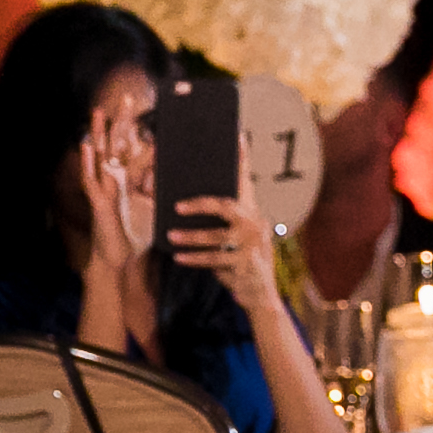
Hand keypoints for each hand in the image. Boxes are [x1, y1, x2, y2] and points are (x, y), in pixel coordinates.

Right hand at [74, 92, 156, 285]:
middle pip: (117, 144)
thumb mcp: (155, 205)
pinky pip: (90, 180)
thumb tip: (176, 167)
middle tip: (127, 98)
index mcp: (130, 177)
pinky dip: (87, 163)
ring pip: (100, 156)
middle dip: (121, 122)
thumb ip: (161, 185)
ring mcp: (104, 188)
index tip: (148, 108)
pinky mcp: (97, 202)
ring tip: (99, 113)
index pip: (135, 147)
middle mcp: (115, 178)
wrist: (123, 258)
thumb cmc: (137, 231)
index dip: (140, 129)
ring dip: (98, 134)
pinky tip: (86, 147)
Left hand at [169, 137, 290, 321]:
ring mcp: (252, 244)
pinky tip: (179, 257)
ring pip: (215, 237)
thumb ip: (223, 223)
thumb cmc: (242, 262)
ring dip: (190, 238)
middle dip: (199, 204)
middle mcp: (255, 223)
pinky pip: (214, 259)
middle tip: (176, 206)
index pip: (246, 182)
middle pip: (225, 206)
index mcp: (253, 212)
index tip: (236, 136)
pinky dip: (194, 259)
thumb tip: (187, 208)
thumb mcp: (238, 239)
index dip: (241, 160)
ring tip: (171, 237)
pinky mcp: (246, 264)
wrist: (261, 296)